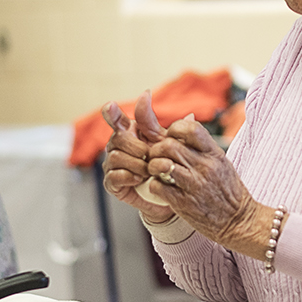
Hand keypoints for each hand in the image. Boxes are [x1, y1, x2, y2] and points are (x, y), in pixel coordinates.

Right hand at [100, 91, 174, 221]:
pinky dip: (128, 176)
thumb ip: (177, 131)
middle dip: (137, 147)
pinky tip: (139, 179)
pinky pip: (114, 175)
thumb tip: (191, 115)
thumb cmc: (165, 167)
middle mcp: (117, 146)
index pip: (117, 119)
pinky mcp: (111, 183)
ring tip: (149, 171)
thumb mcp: (171, 148)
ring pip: (116, 156)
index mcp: (130, 133)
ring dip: (136, 164)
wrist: (165, 196)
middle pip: (119, 137)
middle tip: (150, 156)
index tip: (110, 105)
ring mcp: (112, 164)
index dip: (112, 112)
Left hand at [144, 115, 268, 257]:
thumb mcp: (221, 162)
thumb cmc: (230, 192)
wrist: (239, 221)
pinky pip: (158, 186)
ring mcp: (193, 185)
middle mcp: (204, 167)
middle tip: (157, 156)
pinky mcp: (183, 203)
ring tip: (156, 171)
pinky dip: (154, 185)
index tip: (171, 137)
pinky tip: (160, 187)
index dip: (175, 128)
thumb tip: (187, 119)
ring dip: (153, 166)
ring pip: (161, 164)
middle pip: (169, 145)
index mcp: (214, 154)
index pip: (191, 128)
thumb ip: (203, 145)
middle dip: (157, 148)